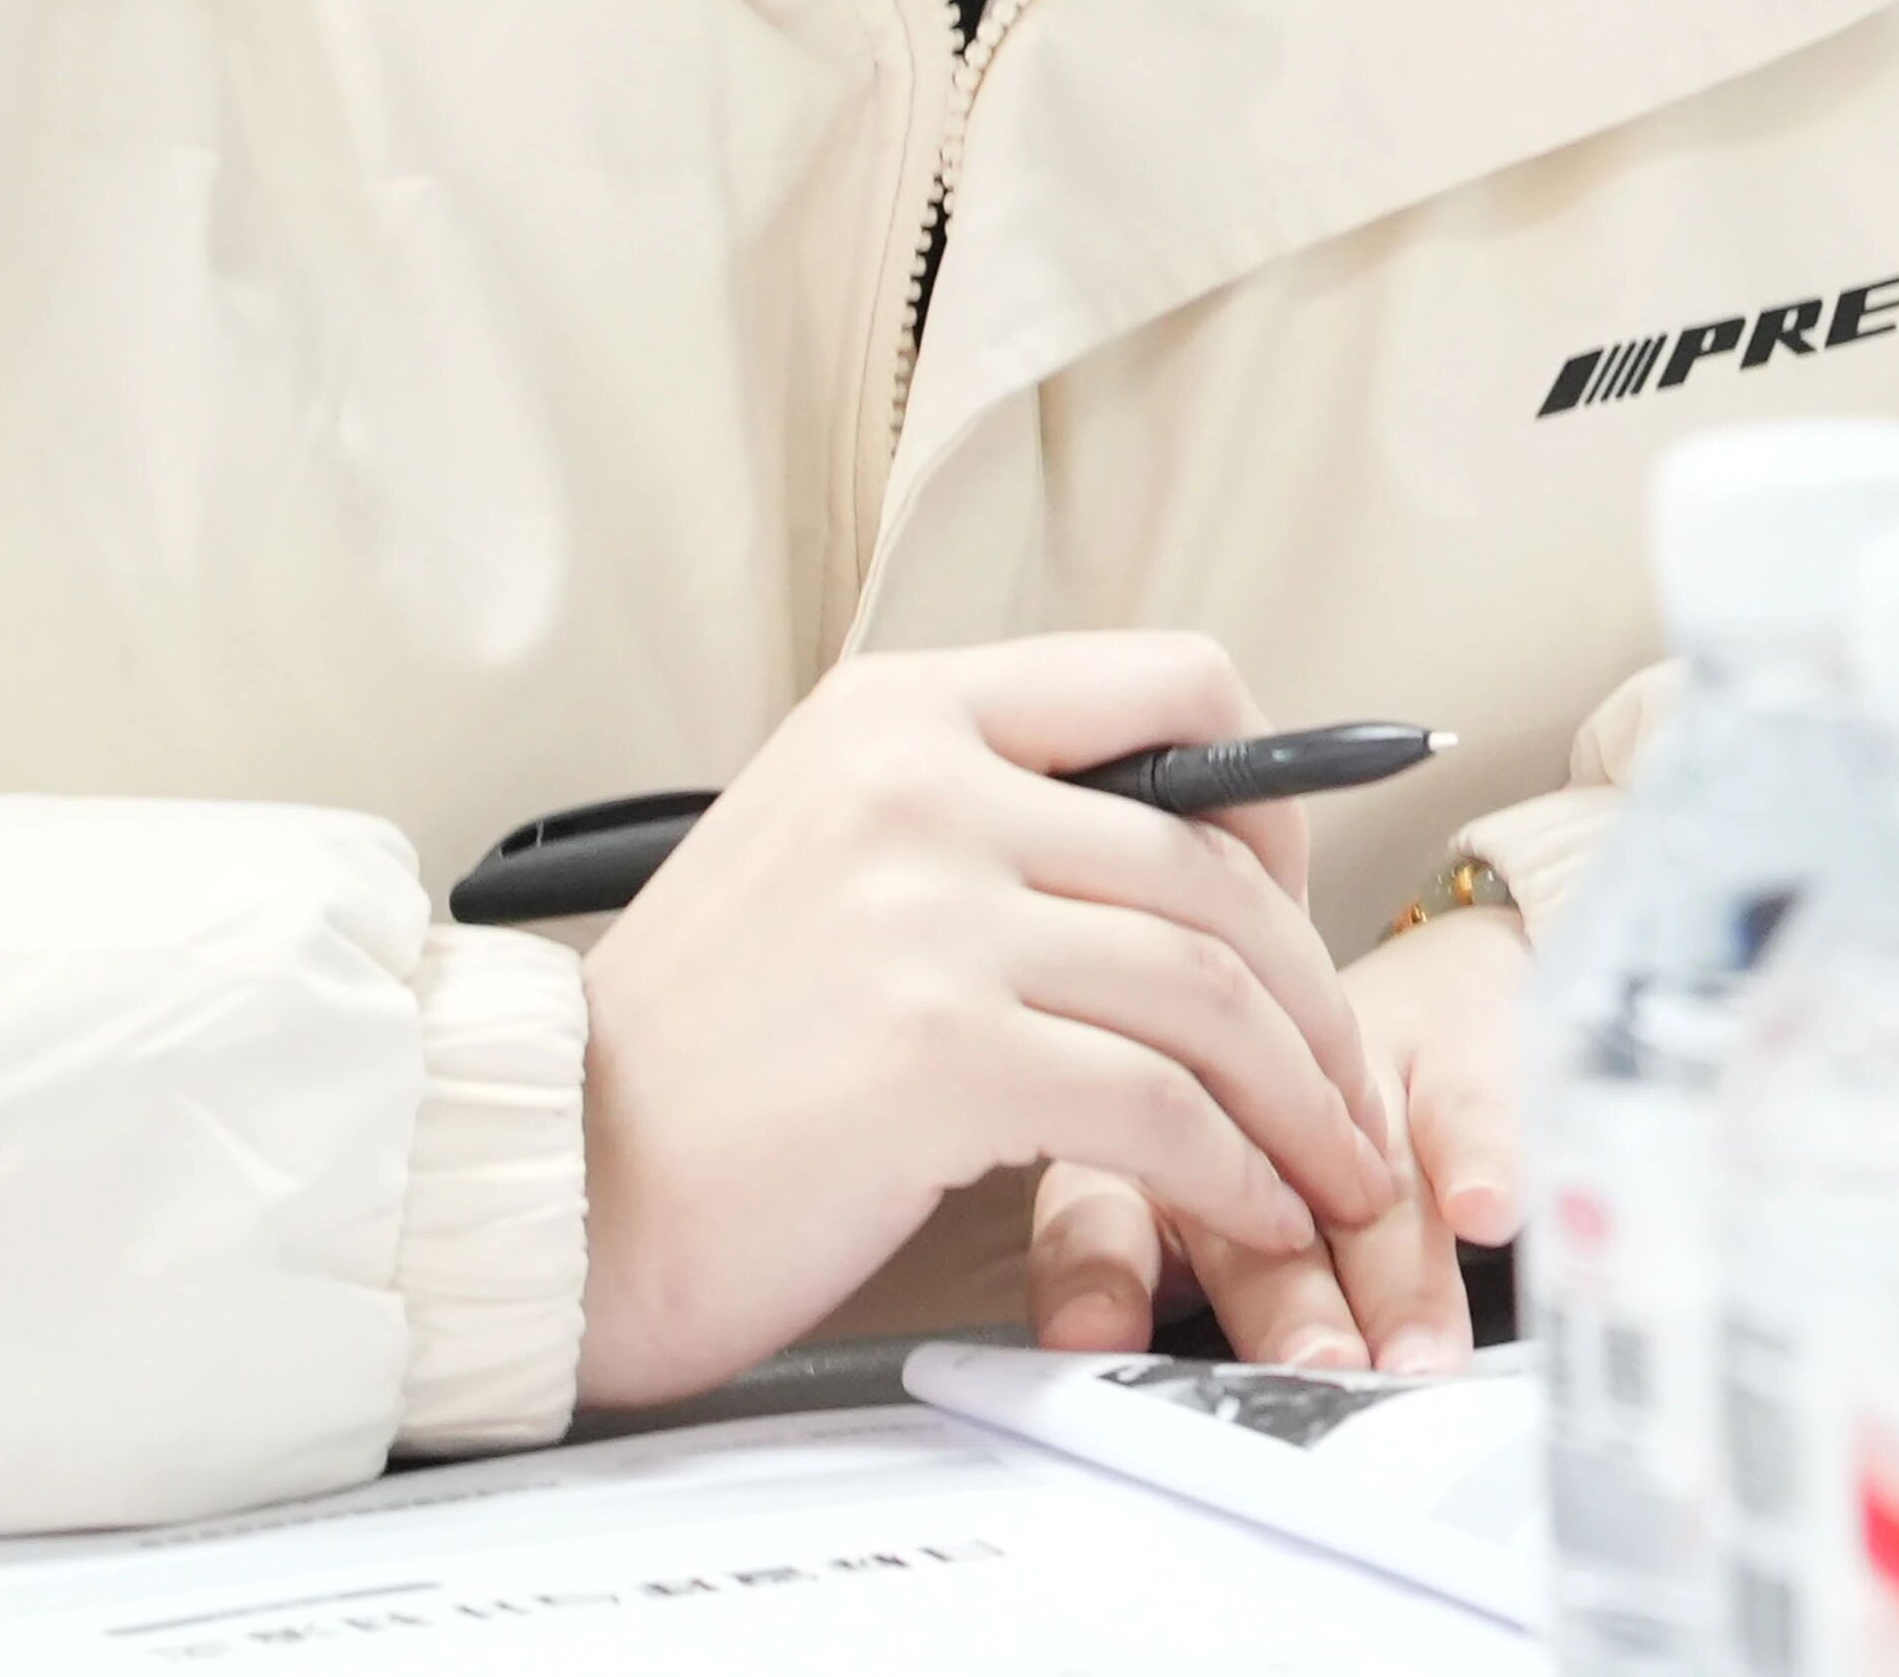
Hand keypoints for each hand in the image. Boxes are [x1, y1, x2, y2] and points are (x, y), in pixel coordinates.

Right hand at [573, 636, 1414, 1408]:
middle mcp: (923, 781)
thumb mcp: (833, 851)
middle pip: (1213, 861)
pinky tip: (1253, 1214)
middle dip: (1314, 993)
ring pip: (1207, 988)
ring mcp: (929, 911)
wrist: (554, 1178)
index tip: (1297, 900)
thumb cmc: (701, 1050)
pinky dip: (1235, 1173)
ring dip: (1301, 1101)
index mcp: (904, 710)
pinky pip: (1156, 1107)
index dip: (1274, 799)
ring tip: (1327, 1172)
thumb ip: (986, 817)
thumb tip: (1184, 842)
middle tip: (1344, 1087)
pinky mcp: (937, 1053)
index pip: (1172, 683)